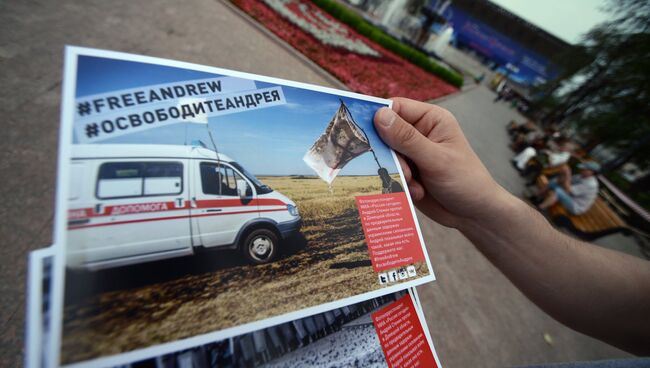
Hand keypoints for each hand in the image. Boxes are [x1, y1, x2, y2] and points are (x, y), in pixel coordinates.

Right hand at [374, 97, 511, 228]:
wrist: (474, 214)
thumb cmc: (465, 181)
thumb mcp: (436, 159)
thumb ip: (407, 138)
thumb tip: (379, 115)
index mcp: (431, 119)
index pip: (396, 108)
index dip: (379, 116)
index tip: (366, 132)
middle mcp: (420, 133)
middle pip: (386, 134)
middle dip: (391, 154)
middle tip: (404, 170)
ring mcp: (412, 154)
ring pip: (387, 156)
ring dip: (398, 172)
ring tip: (414, 184)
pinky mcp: (408, 173)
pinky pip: (391, 173)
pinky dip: (400, 184)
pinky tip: (418, 192)